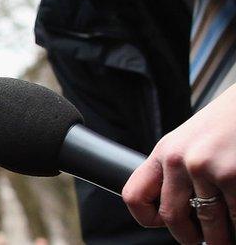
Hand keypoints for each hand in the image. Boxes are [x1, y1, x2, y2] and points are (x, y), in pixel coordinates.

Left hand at [122, 84, 235, 243]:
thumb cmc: (226, 126)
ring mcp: (206, 169)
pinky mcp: (233, 176)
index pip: (134, 195)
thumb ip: (177, 171)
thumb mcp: (190, 143)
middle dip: (189, 238)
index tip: (161, 224)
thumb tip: (176, 209)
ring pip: (210, 225)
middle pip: (172, 218)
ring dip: (221, 238)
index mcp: (164, 152)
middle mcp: (179, 160)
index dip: (146, 218)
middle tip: (203, 241)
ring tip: (228, 235)